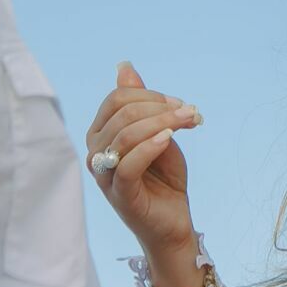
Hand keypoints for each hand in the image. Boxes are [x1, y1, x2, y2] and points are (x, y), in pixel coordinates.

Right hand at [83, 62, 201, 257]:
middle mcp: (96, 151)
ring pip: (125, 135)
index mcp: (101, 133)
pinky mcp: (119, 194)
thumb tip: (124, 66)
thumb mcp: (157, 132)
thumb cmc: (163, 176)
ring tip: (187, 122)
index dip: (150, 95)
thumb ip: (141, 103)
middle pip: (121, 113)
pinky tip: (169, 139)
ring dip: (161, 122)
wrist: (173, 220)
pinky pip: (127, 165)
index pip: (116, 98)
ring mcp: (104, 174)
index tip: (181, 104)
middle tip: (190, 113)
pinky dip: (149, 147)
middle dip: (160, 107)